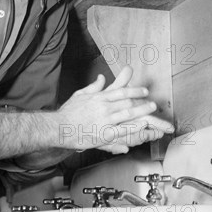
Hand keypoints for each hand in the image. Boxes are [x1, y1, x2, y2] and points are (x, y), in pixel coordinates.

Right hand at [56, 65, 172, 151]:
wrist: (59, 127)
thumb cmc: (68, 113)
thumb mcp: (80, 95)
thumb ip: (94, 86)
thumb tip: (101, 77)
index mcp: (99, 97)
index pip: (121, 91)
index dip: (134, 91)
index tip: (144, 91)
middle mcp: (103, 107)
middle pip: (127, 101)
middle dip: (141, 101)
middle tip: (152, 102)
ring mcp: (104, 120)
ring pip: (127, 114)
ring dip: (142, 111)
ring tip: (151, 110)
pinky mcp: (104, 134)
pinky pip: (122, 130)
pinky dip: (134, 127)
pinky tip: (142, 126)